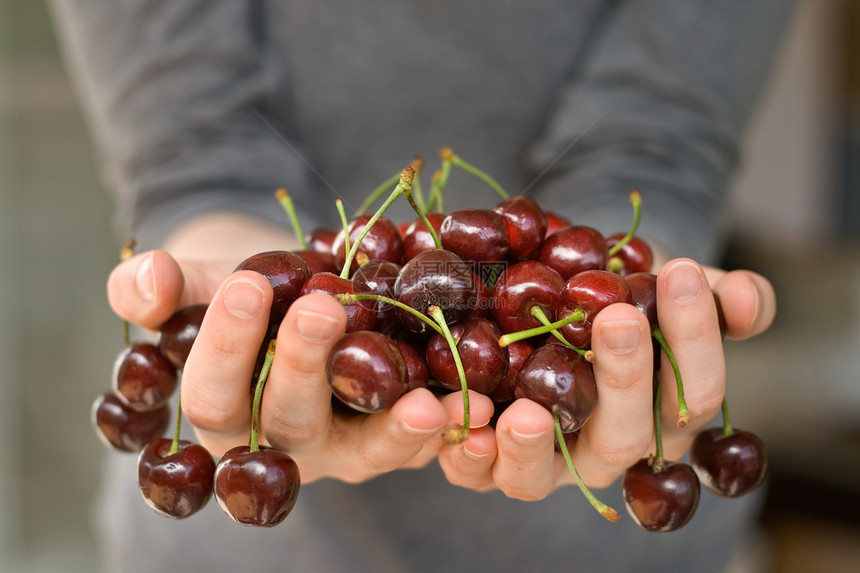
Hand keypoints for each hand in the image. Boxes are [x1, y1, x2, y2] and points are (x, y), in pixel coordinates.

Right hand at [106, 214, 464, 483]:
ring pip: (364, 448)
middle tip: (324, 310)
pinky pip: (419, 441)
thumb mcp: (201, 277)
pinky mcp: (394, 435)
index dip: (226, 346)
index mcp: (222, 410)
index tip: (247, 285)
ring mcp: (343, 444)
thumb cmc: (244, 284)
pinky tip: (477, 402)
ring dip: (394, 428)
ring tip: (424, 401)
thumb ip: (163, 283)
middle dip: (305, 366)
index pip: (214, 393)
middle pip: (288, 421)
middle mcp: (281, 441)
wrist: (298, 287)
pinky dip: (448, 425)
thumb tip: (142, 283)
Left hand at [435, 258, 776, 499]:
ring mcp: (544, 461)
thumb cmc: (616, 297)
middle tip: (616, 318)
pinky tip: (460, 422)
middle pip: (622, 435)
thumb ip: (713, 295)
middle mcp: (604, 449)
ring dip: (534, 446)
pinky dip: (465, 455)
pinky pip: (473, 471)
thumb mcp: (663, 287)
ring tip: (526, 413)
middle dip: (623, 378)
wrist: (549, 299)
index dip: (694, 337)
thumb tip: (749, 300)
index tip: (682, 273)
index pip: (693, 390)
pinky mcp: (486, 458)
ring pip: (540, 476)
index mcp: (662, 416)